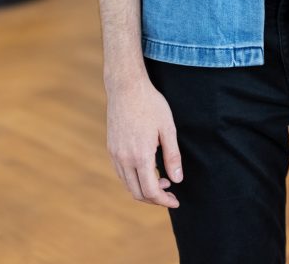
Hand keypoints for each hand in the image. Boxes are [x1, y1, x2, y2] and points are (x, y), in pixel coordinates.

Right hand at [106, 76, 182, 208]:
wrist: (126, 87)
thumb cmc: (150, 104)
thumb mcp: (168, 128)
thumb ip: (172, 156)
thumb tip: (177, 179)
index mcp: (140, 156)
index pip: (151, 191)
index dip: (164, 200)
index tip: (176, 201)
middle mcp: (124, 159)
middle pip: (137, 192)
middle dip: (155, 198)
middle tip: (170, 192)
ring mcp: (115, 154)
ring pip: (128, 184)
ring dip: (144, 188)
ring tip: (161, 179)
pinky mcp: (111, 148)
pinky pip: (121, 173)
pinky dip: (134, 179)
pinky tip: (146, 169)